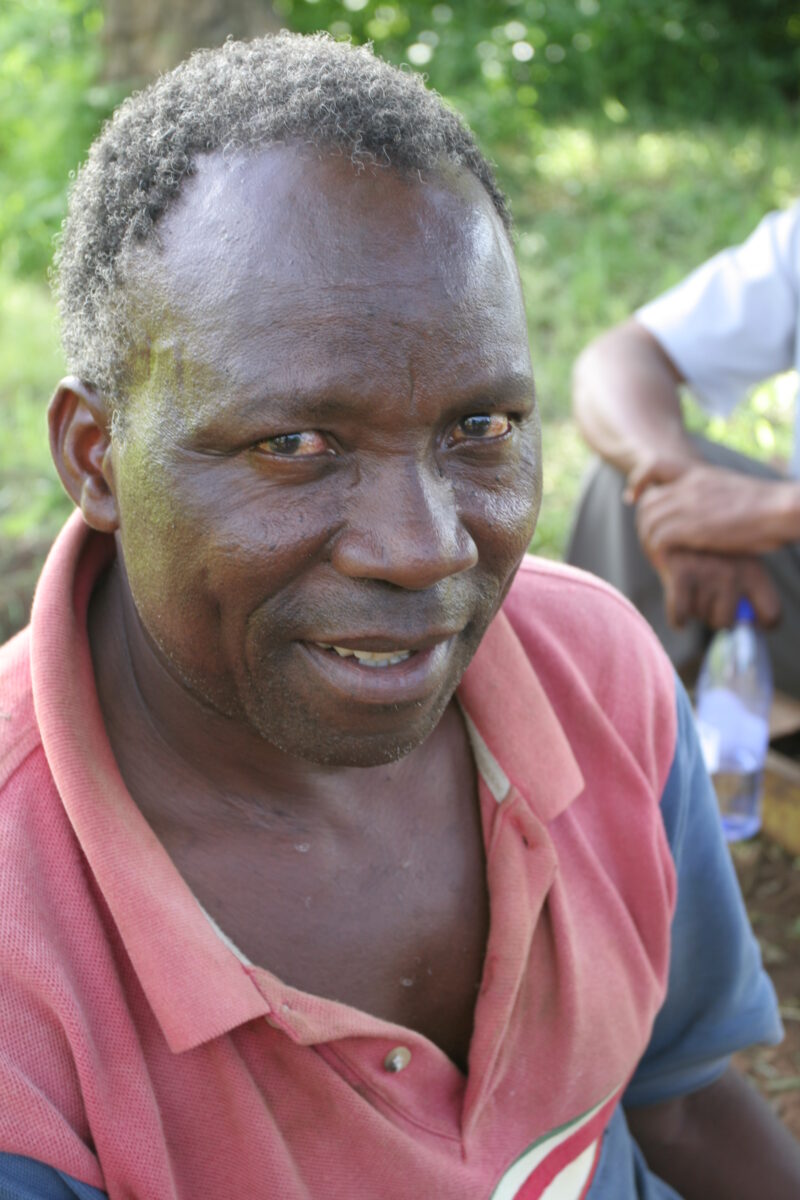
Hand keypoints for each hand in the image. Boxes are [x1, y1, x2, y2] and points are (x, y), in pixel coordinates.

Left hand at [629, 461, 790, 556]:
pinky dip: (658, 553)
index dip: (639, 481)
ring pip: (649, 522)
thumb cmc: (770, 508)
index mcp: (700, 474)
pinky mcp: (690, 527)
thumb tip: (718, 515)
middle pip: (647, 502)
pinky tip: (667, 563)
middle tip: (651, 542)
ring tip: (658, 558)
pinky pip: (658, 540)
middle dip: (644, 523)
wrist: (780, 510)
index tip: (633, 498)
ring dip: (649, 542)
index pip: (655, 465)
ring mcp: (688, 505)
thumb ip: (716, 499)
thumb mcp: (736, 493)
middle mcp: (689, 486)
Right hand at [656, 550, 780, 629]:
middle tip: (707, 595)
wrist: (672, 516)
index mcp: (753, 570)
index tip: (754, 621)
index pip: (770, 614)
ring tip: (690, 584)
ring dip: (693, 608)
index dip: (761, 622)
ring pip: (700, 616)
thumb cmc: (708, 547)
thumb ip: (749, 592)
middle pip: (726, 622)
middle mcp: (734, 572)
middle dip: (713, 615)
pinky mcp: (681, 573)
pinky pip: (681, 613)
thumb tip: (750, 624)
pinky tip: (679, 602)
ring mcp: (708, 572)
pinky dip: (678, 617)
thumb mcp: (736, 561)